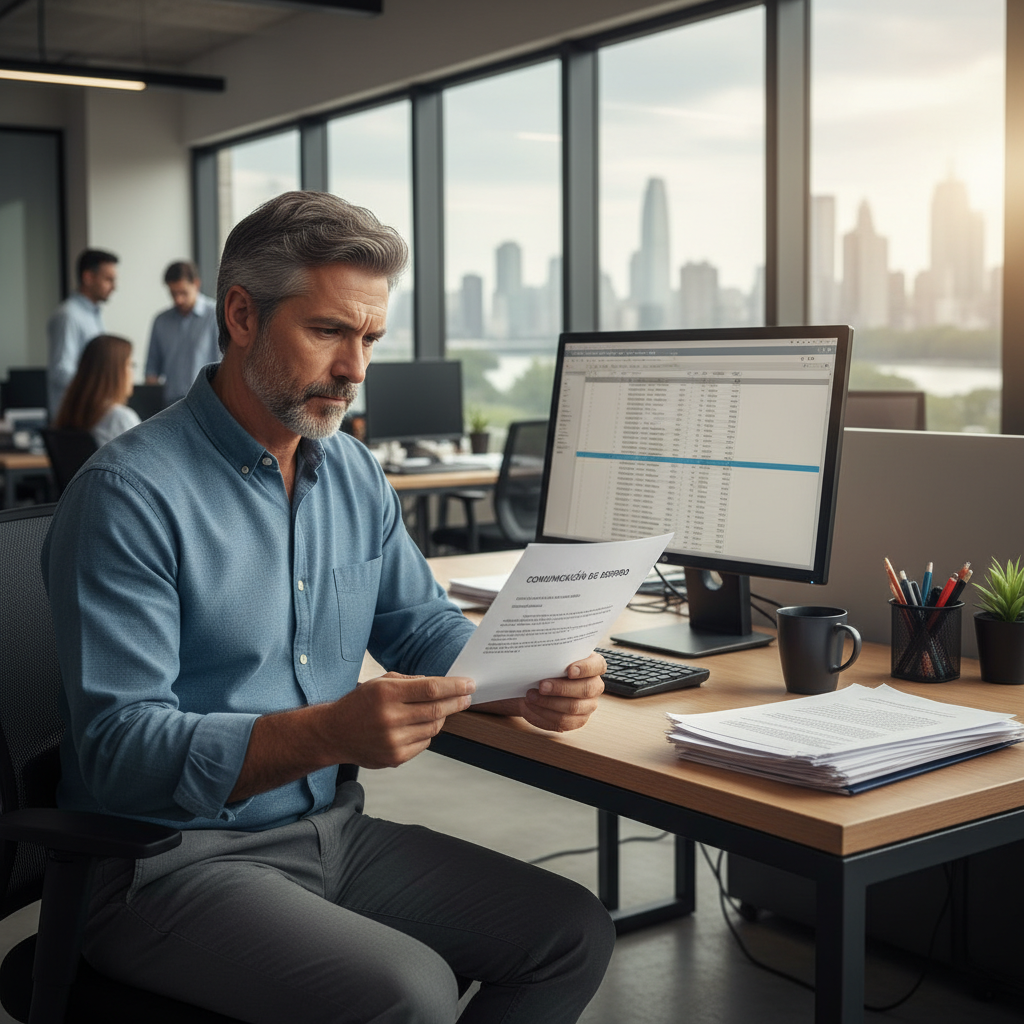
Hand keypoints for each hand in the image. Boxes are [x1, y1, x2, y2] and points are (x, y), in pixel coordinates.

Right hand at [331, 672, 475, 768]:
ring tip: (440, 709)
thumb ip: (412, 682)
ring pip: (434, 727)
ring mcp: (393, 740)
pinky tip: (419, 725)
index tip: (469, 684)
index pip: (431, 689)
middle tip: (467, 696)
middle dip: (457, 702)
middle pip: (437, 710)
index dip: (454, 686)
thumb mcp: (381, 682)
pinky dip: (428, 732)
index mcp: (386, 694)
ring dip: (442, 717)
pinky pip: (425, 743)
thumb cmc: (360, 704)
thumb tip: (443, 685)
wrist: (335, 733)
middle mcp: (390, 718)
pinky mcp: (395, 757)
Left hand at [474, 651, 605, 732]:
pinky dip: (545, 715)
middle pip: (586, 689)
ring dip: (549, 703)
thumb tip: (541, 645)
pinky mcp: (577, 720)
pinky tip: (532, 707)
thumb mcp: (551, 656)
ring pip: (573, 708)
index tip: (569, 669)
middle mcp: (594, 686)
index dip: (585, 668)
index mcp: (593, 665)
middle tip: (541, 685)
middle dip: (561, 688)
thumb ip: (553, 652)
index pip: (597, 665)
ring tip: (530, 696)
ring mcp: (588, 705)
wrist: (536, 684)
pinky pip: (563, 722)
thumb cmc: (547, 666)